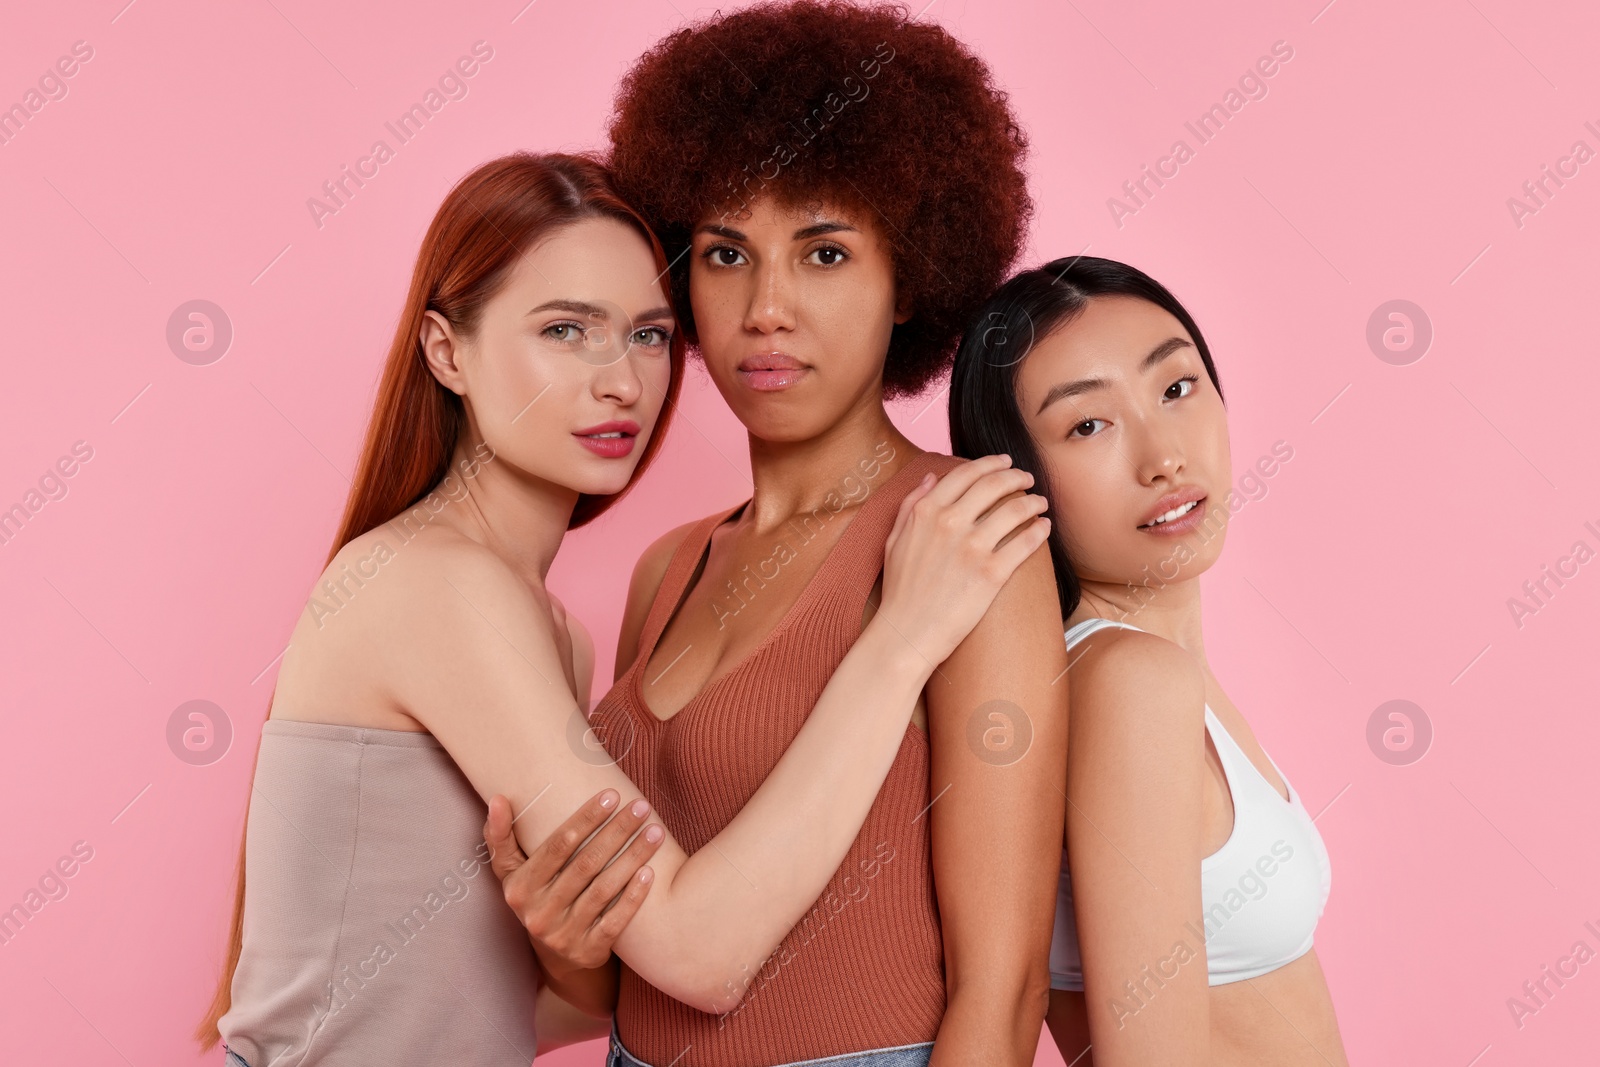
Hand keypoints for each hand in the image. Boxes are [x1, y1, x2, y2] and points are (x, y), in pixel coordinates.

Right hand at [483, 787, 663, 981]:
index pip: (557, 846)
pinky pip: (615, 921)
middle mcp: (539, 913)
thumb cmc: (536, 898)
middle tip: (641, 807)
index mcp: (520, 888)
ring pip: (603, 889)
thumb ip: (502, 837)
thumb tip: (497, 799)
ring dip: (632, 857)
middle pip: (585, 864)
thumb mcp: (511, 873)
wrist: (555, 958)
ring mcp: (564, 935)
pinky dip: (633, 896)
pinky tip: (650, 872)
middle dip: (616, 831)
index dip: (585, 819)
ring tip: (655, 832)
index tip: (611, 795)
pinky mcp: (588, 951)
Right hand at [877, 453, 1051, 665]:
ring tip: (1041, 503)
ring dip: (1034, 502)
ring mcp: (972, 548)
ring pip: (1015, 510)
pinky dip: (1039, 531)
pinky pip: (1025, 543)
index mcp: (926, 512)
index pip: (965, 474)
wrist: (907, 634)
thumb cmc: (900, 590)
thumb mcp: (894, 540)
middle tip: (1028, 479)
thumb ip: (911, 504)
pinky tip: (1044, 527)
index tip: (1005, 463)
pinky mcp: (991, 574)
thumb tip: (931, 477)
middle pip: (994, 485)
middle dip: (1017, 477)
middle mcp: (949, 523)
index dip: (990, 463)